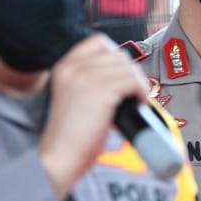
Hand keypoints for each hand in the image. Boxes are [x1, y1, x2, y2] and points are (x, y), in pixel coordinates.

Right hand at [39, 34, 148, 197]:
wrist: (59, 158)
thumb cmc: (69, 136)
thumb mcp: (74, 97)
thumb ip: (89, 80)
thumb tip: (121, 75)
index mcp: (63, 65)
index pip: (99, 42)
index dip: (117, 56)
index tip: (123, 75)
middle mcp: (72, 66)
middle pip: (118, 55)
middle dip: (131, 73)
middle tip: (133, 92)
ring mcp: (86, 77)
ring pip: (128, 67)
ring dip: (138, 83)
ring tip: (136, 101)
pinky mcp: (100, 91)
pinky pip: (132, 81)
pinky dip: (141, 92)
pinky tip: (138, 104)